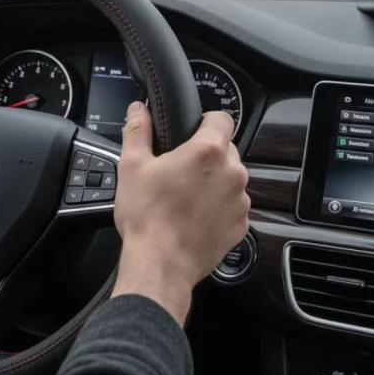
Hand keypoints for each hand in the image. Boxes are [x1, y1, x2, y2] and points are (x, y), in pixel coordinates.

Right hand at [111, 101, 249, 325]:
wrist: (161, 264)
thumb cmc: (147, 216)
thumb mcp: (132, 166)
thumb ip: (137, 131)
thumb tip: (138, 110)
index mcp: (208, 151)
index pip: (221, 118)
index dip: (205, 121)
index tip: (191, 132)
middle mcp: (232, 173)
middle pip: (225, 150)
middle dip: (205, 155)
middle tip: (178, 171)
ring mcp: (240, 201)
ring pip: (229, 179)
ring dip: (213, 182)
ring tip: (184, 197)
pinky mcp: (241, 225)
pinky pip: (232, 206)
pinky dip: (217, 208)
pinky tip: (193, 217)